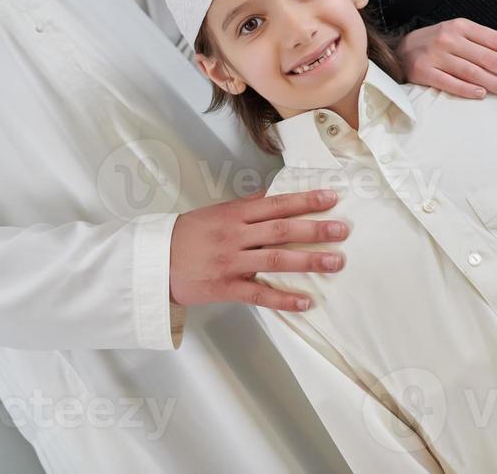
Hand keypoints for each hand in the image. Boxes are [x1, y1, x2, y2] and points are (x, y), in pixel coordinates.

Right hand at [168, 188, 348, 311]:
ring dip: (308, 261)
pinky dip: (283, 299)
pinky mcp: (225, 287)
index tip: (331, 198)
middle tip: (342, 230)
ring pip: (274, 260)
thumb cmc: (186, 236)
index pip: (275, 203)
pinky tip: (305, 303)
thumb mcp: (216, 213)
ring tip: (336, 262)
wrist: (154, 262)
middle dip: (314, 229)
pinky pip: (259, 294)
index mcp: (233, 214)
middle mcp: (234, 236)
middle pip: (280, 230)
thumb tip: (277, 193)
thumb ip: (247, 206)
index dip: (304, 200)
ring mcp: (230, 262)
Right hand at [395, 17, 496, 99]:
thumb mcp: (457, 34)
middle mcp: (449, 38)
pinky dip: (466, 89)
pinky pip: (449, 83)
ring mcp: (435, 55)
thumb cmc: (435, 45)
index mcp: (462, 26)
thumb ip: (480, 44)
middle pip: (489, 58)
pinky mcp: (423, 72)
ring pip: (473, 72)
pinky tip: (482, 96)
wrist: (398, 51)